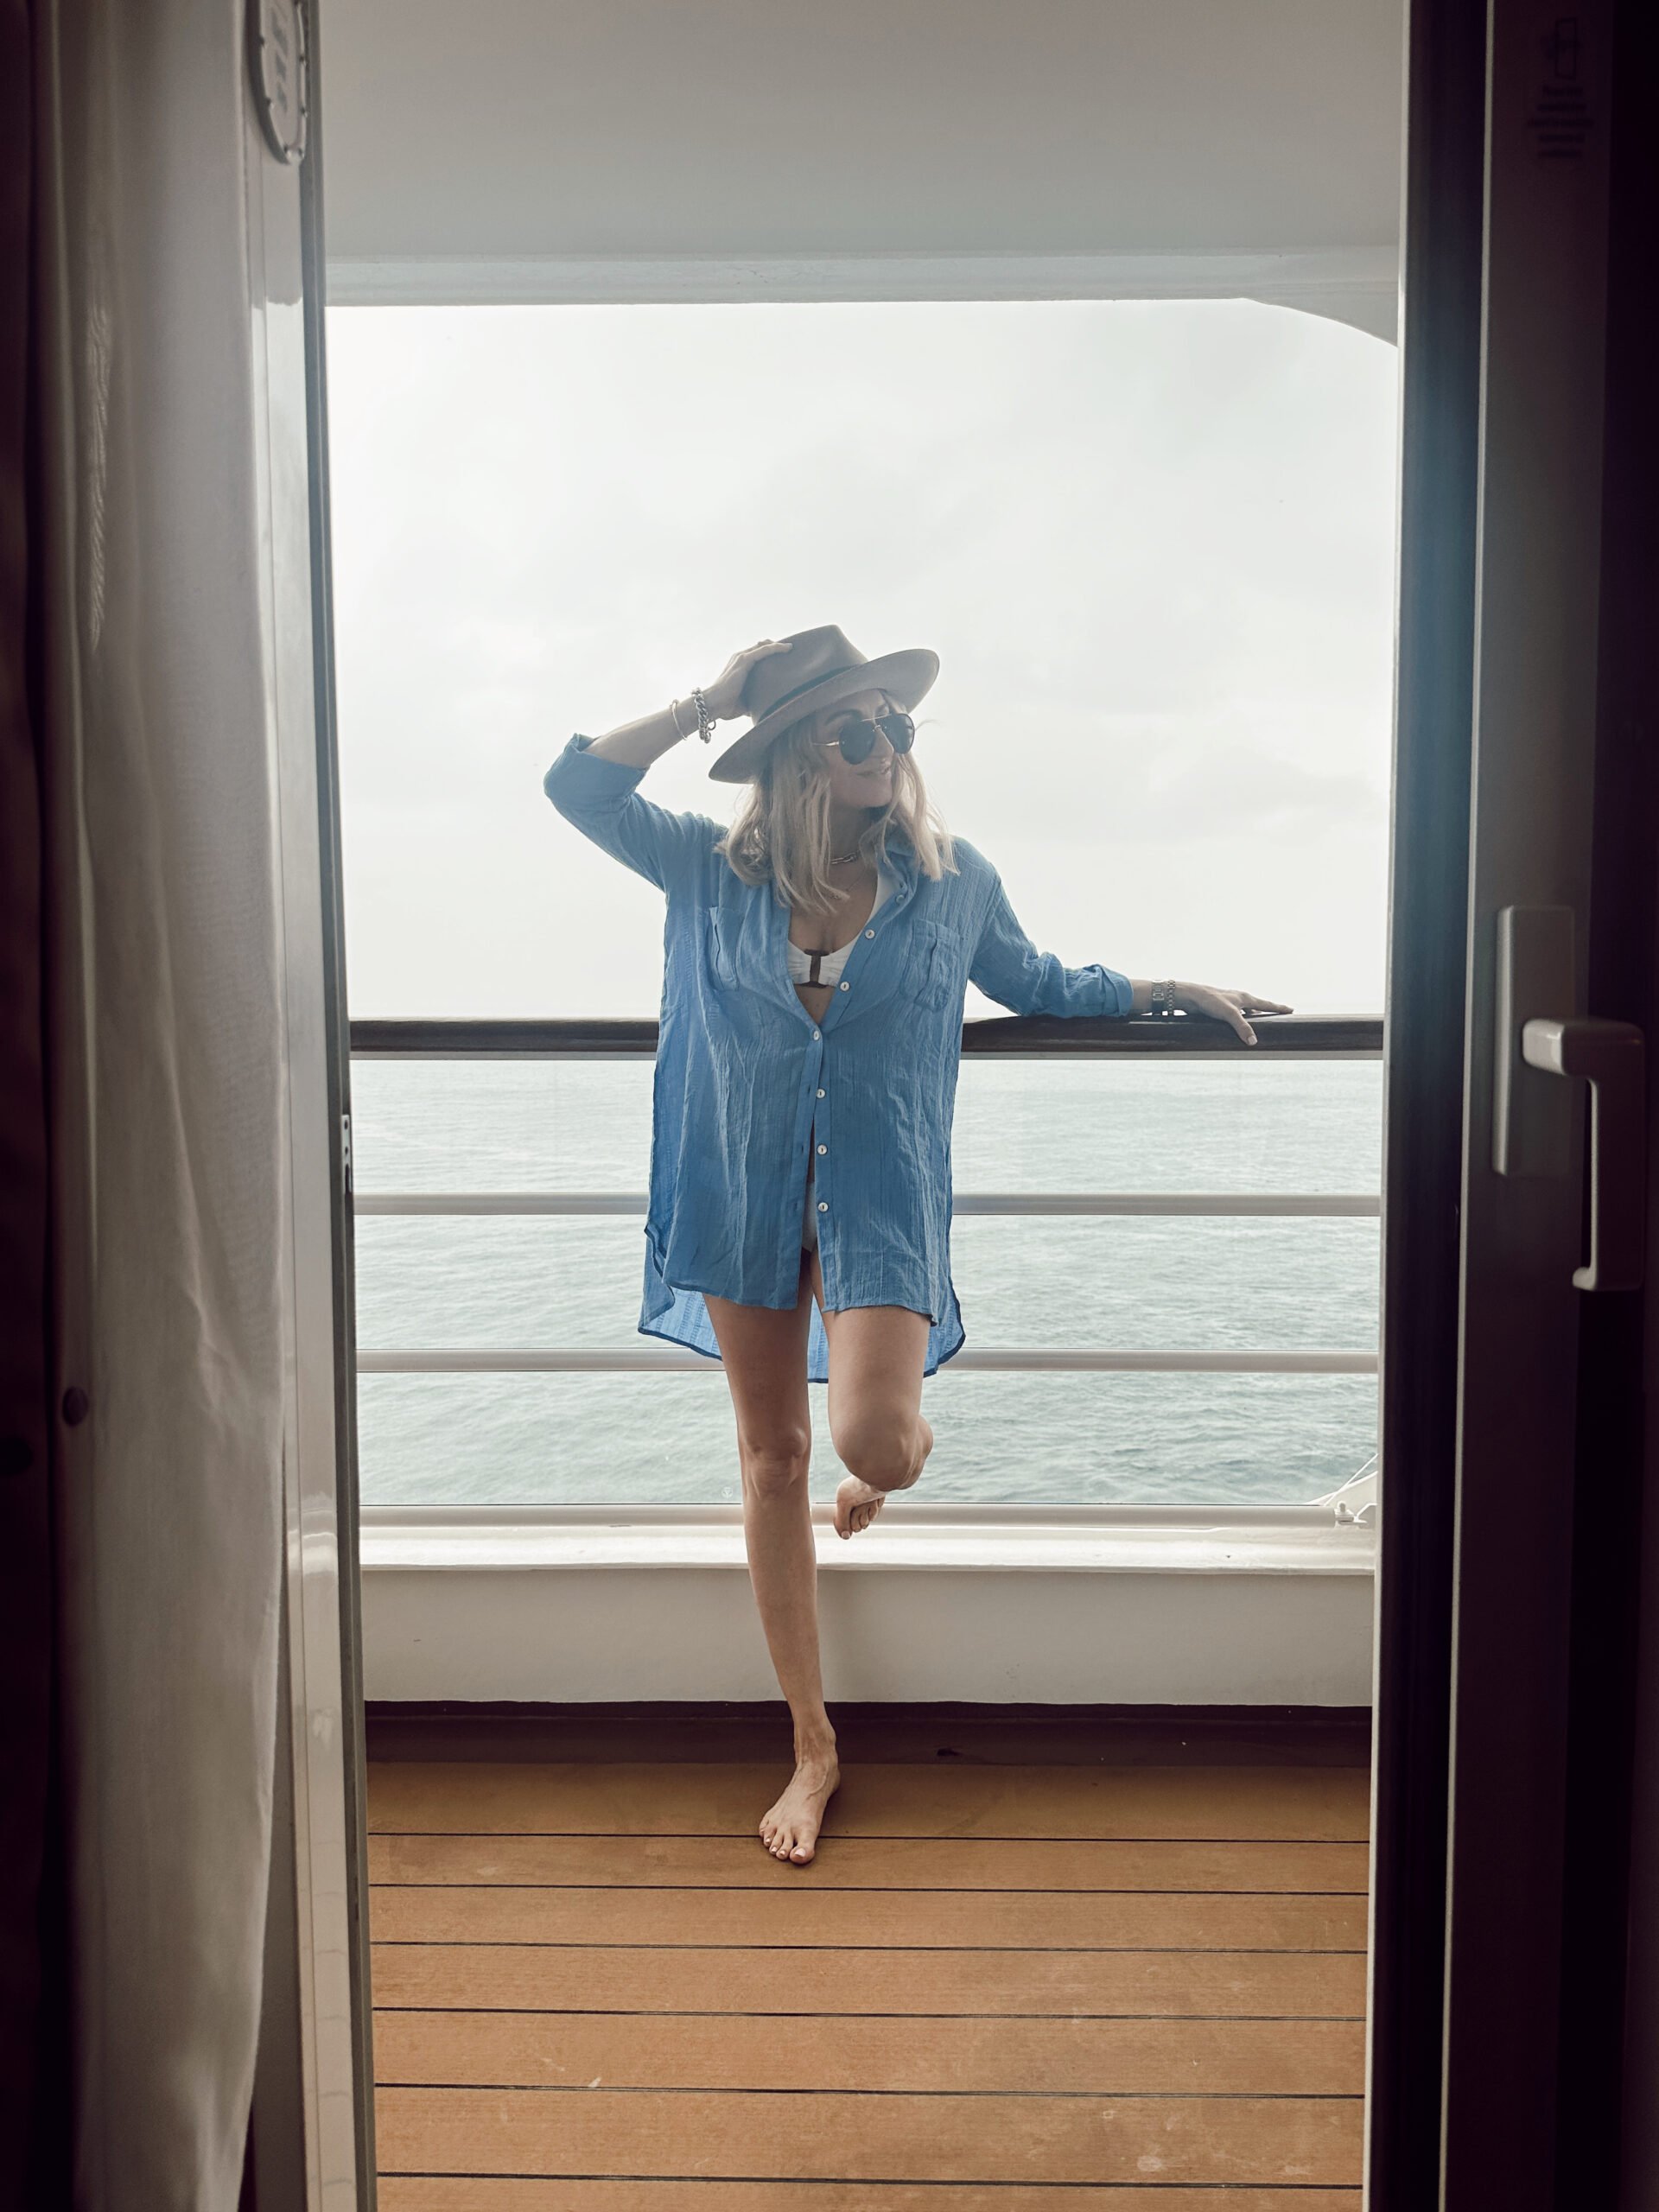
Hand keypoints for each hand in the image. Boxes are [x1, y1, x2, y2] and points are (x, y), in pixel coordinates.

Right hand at [697, 639, 794, 722]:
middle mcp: (739, 658)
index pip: (757, 654)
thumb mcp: (746, 701)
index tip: (785, 656)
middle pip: (761, 647)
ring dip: (778, 646)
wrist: (713, 705)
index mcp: (740, 666)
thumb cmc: (726, 706)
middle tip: (790, 651)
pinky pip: (763, 650)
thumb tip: (766, 709)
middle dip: (775, 647)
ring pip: (763, 646)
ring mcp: (741, 658)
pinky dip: (776, 648)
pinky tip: (787, 649)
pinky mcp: (744, 661)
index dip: (770, 653)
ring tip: (791, 648)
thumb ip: (755, 701)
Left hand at [1173, 983, 1293, 1045]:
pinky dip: (1240, 1021)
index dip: (1279, 1008)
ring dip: (1254, 1017)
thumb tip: (1253, 1042)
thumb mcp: (1229, 1014)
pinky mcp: (1220, 1009)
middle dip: (1268, 1012)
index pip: (1266, 1004)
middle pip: (1258, 1007)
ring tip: (1262, 1023)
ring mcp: (1230, 1003)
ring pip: (1246, 1012)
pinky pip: (1235, 1017)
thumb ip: (1242, 1027)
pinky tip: (1237, 1027)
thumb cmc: (1210, 1001)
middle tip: (1280, 1015)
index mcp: (1245, 998)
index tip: (1291, 1010)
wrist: (1190, 997)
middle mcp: (1239, 999)